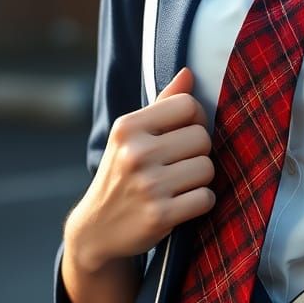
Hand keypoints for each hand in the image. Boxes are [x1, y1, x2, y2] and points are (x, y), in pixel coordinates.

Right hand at [65, 67, 215, 272]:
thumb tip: (189, 73)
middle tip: (178, 165)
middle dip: (198, 152)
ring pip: (208, 168)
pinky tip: (180, 204)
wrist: (95, 229)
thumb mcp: (132, 136)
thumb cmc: (121, 173)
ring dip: (200, 179)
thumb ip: (163, 103)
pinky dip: (200, 202)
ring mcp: (148, 186)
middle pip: (202, 138)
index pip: (188, 105)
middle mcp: (136, 153)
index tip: (183, 134)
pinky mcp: (160, 216)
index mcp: (128, 127)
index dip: (195, 119)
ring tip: (178, 185)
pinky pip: (206, 198)